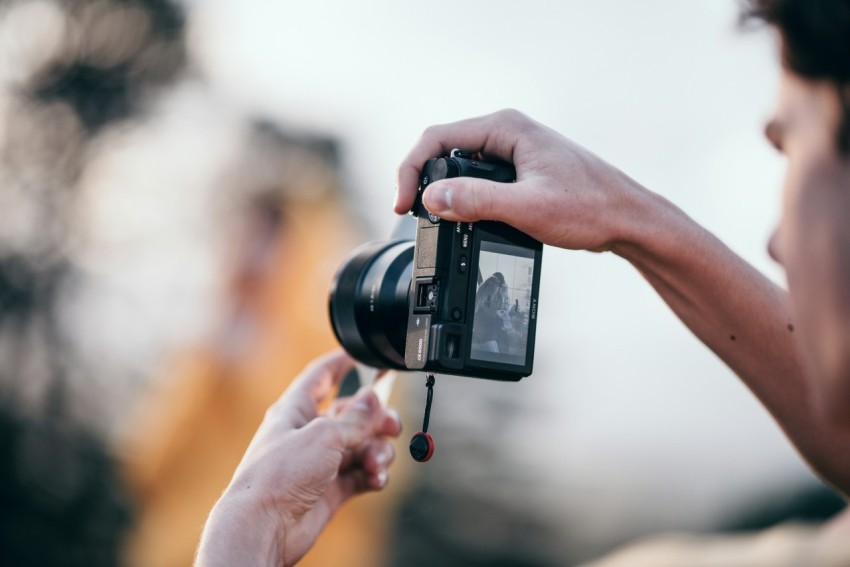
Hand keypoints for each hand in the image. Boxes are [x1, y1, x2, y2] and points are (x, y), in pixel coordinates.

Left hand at [195, 351, 401, 566]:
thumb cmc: (279, 475)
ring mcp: (320, 463)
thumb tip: (373, 399)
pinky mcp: (330, 490)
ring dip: (377, 451)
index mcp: (296, 410)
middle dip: (376, 419)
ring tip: (376, 462)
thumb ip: (355, 418)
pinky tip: (376, 478)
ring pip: (362, 446)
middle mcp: (309, 434)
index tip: (363, 353)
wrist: (264, 526)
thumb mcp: (323, 435)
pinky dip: (374, 475)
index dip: (342, 363)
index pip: (321, 377)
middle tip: (391, 426)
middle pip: (353, 415)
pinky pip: (362, 475)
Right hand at [395, 109, 649, 251]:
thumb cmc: (589, 208)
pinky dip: (464, 196)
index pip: (437, 138)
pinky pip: (479, 178)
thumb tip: (431, 197)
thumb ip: (476, 200)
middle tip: (414, 214)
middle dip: (424, 180)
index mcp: (506, 128)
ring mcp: (514, 150)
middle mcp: (508, 132)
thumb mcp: (527, 207)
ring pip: (461, 165)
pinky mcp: (520, 170)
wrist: (627, 219)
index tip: (404, 204)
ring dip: (444, 190)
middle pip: (444, 149)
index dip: (412, 170)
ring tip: (435, 218)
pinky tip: (464, 217)